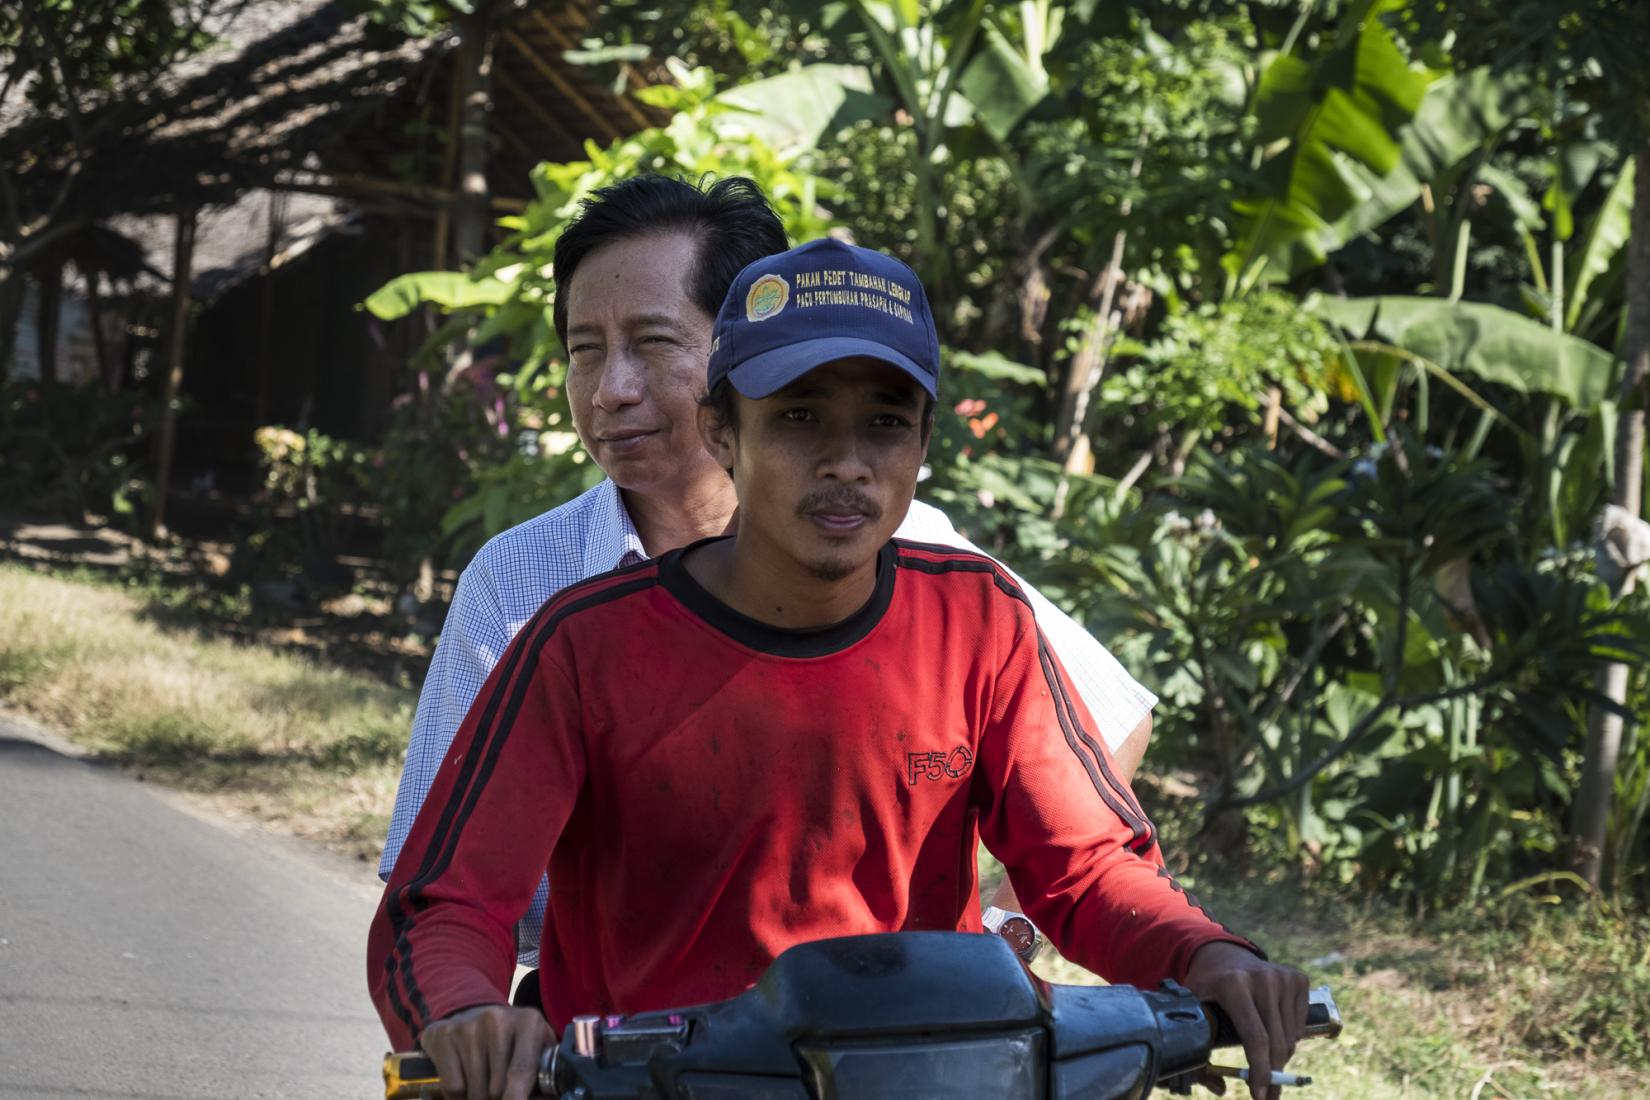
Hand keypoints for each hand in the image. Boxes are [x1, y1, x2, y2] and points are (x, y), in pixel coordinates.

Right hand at [420, 1002, 555, 1099]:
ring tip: (483, 1084)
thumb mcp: (535, 1046)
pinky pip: (454, 1088)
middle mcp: (497, 1019)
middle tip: (499, 1090)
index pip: (522, 1071)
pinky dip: (459, 1096)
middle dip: (499, 1099)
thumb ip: (544, 1071)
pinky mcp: (444, 1036)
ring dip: (479, 1097)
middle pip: (498, 1088)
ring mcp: (468, 1026)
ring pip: (475, 1091)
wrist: (470, 1014)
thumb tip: (548, 1098)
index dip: (517, 1098)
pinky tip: (465, 1079)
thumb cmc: (511, 1039)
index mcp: (528, 1022)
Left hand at [1182, 941, 1308, 1099]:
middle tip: (1268, 1094)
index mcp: (1234, 985)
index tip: (1260, 1095)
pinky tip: (1274, 1033)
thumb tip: (1221, 1089)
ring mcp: (1283, 977)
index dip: (1259, 1070)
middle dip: (1273, 1074)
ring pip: (1291, 1037)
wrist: (1224, 955)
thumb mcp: (1195, 1011)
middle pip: (1276, 1042)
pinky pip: (1300, 1025)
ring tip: (1265, 1059)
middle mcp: (1262, 978)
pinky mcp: (1298, 979)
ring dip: (1280, 1056)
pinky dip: (1290, 1038)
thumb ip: (1199, 1051)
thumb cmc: (1207, 988)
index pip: (1255, 1038)